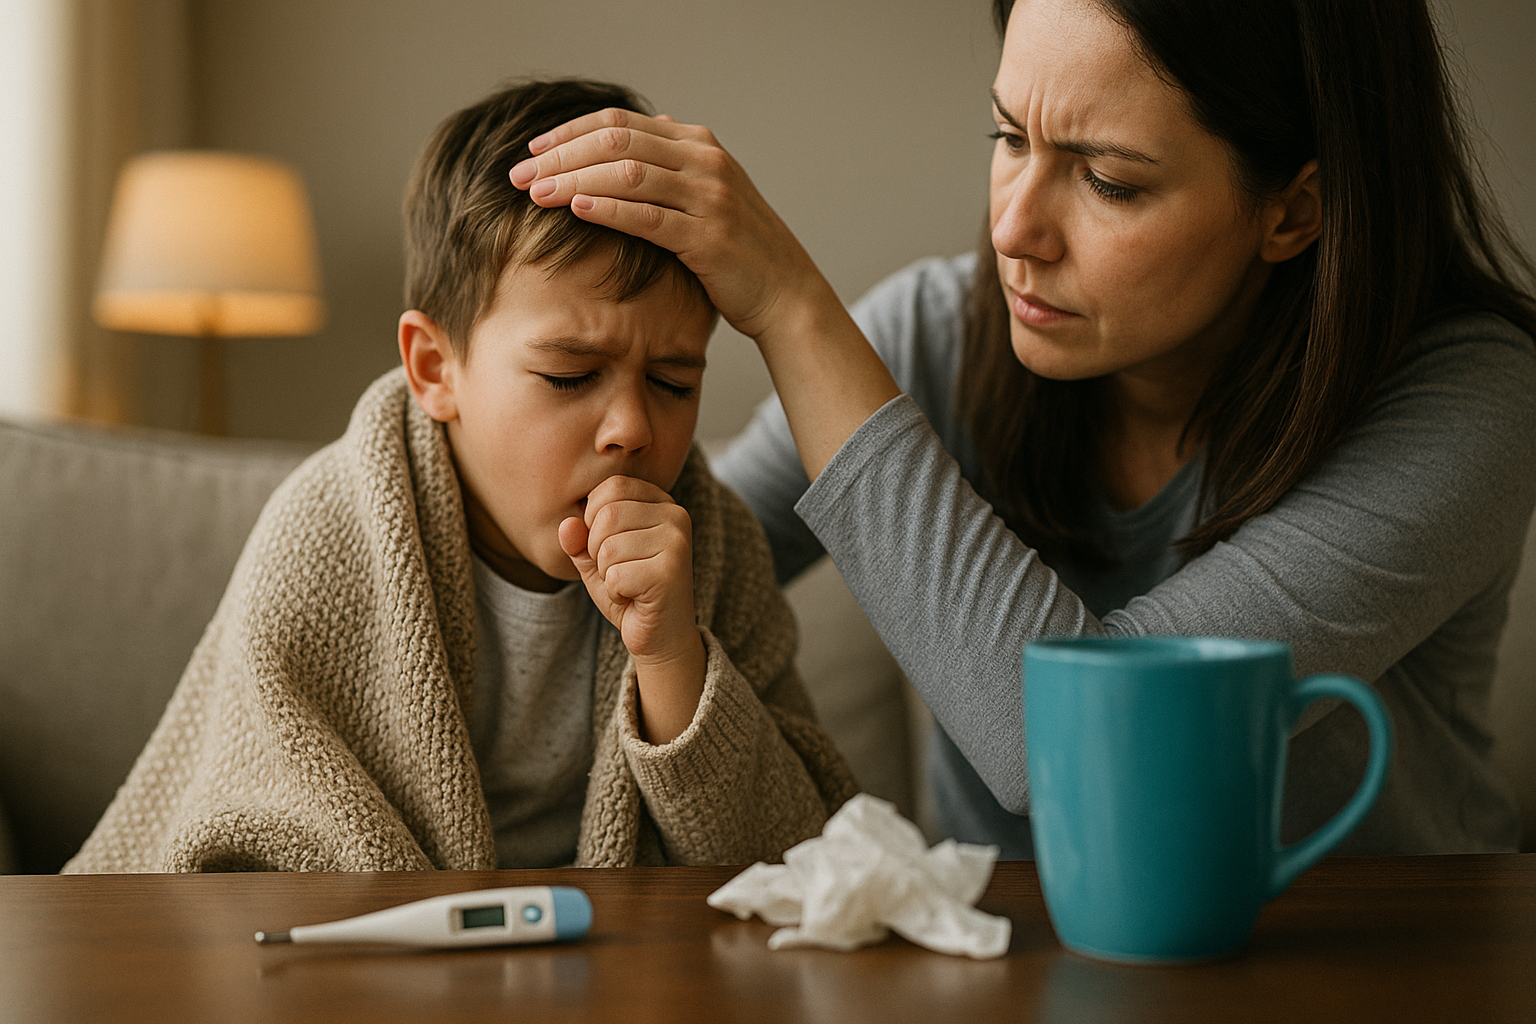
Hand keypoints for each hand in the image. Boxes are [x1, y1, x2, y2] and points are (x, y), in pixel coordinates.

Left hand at [509, 108, 832, 341]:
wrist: (784, 291)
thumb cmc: (736, 248)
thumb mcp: (706, 193)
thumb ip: (673, 163)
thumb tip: (640, 132)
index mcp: (696, 144)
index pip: (619, 122)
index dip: (569, 132)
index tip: (531, 151)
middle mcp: (704, 162)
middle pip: (616, 142)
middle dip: (560, 156)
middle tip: (519, 174)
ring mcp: (710, 197)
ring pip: (628, 174)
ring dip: (574, 180)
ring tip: (536, 194)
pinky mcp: (708, 237)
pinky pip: (649, 217)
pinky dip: (609, 209)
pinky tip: (577, 210)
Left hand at [559, 475, 703, 742]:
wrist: (661, 637)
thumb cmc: (630, 590)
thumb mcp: (596, 559)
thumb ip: (578, 539)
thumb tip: (567, 524)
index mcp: (661, 503)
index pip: (612, 487)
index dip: (594, 518)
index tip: (611, 545)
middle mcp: (676, 516)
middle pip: (607, 515)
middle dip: (598, 550)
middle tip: (620, 571)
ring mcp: (677, 543)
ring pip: (609, 547)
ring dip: (607, 574)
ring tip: (629, 585)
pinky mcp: (671, 572)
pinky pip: (616, 575)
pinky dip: (616, 593)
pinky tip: (635, 598)